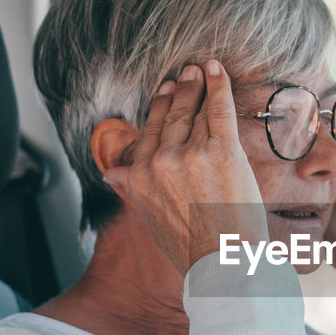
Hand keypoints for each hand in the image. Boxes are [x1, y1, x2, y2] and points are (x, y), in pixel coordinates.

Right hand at [103, 61, 267, 275]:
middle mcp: (161, 162)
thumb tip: (111, 176)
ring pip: (195, 111)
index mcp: (140, 178)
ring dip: (199, 86)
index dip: (159, 108)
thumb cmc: (192, 247)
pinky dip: (220, 86)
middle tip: (186, 73)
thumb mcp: (152, 218)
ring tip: (201, 71)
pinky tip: (218, 71)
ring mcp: (191, 154)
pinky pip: (220, 109)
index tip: (164, 91)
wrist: (223, 263)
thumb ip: (133, 190)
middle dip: (180, 91)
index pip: (151, 133)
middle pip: (172, 117)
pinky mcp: (222, 152)